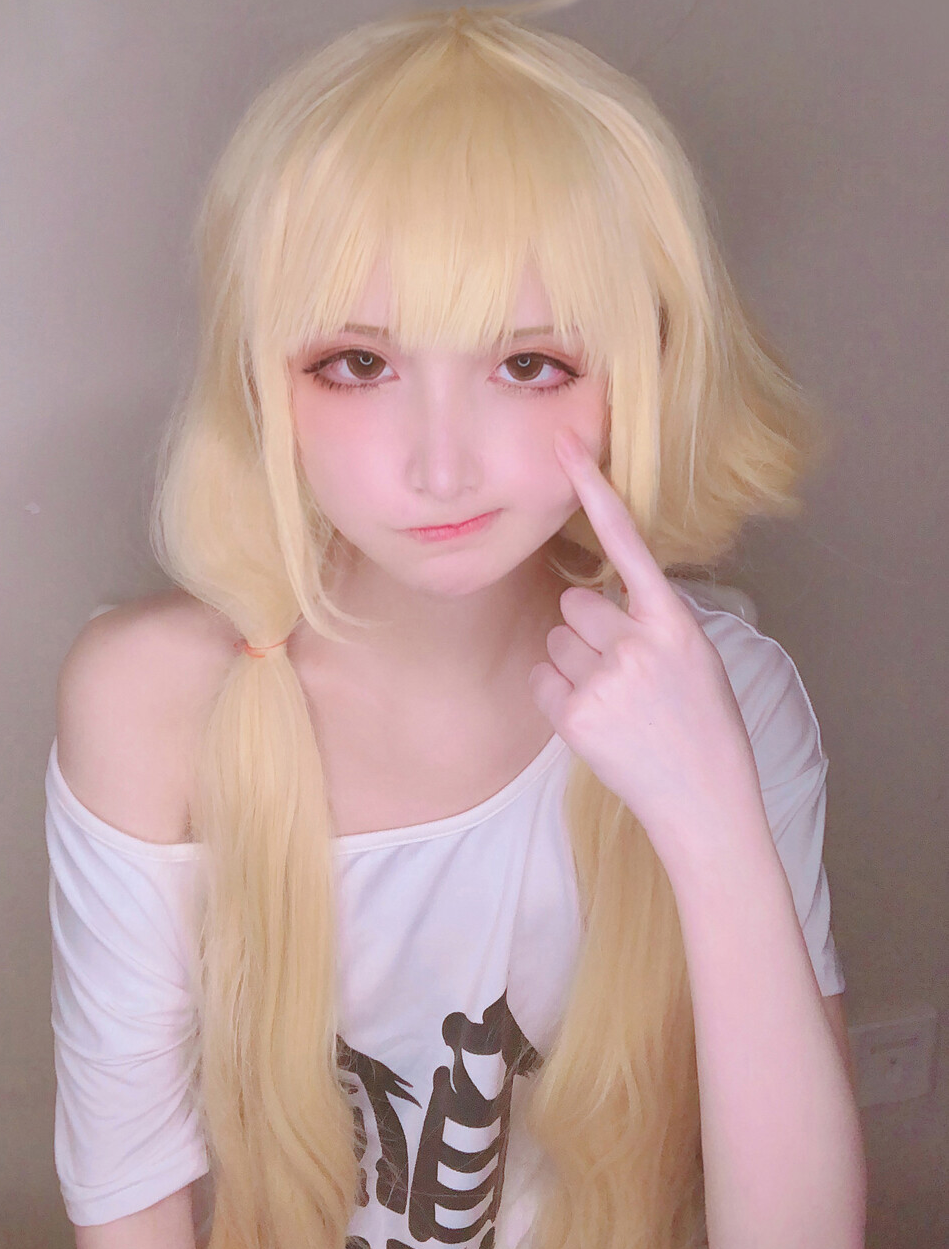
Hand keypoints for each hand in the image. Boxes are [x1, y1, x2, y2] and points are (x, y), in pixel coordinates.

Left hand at [529, 427, 764, 867]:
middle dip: (588, 631)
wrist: (705, 801)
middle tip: (624, 674)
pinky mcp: (576, 714)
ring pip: (557, 641)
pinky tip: (596, 722)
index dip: (593, 490)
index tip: (564, 447)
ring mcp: (605, 678)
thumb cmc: (704, 726)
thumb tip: (595, 598)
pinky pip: (543, 680)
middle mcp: (638, 642)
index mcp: (675, 621)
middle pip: (575, 604)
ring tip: (617, 703)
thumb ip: (651, 620)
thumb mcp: (696, 657)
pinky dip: (559, 697)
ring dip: (575, 665)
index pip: (627, 541)